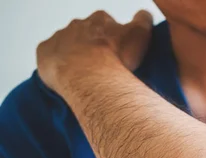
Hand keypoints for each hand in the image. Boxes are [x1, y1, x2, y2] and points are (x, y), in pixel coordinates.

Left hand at [36, 10, 152, 92]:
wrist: (90, 76)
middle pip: (85, 33)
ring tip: (86, 75)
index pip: (107, 24)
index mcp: (100, 20)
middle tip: (102, 65)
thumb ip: (143, 21)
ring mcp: (59, 37)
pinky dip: (57, 65)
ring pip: (67, 44)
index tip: (117, 51)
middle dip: (92, 46)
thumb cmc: (116, 57)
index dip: (112, 37)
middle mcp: (77, 24)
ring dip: (75, 56)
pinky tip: (68, 77)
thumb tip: (144, 14)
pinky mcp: (45, 52)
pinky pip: (49, 57)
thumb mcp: (140, 34)